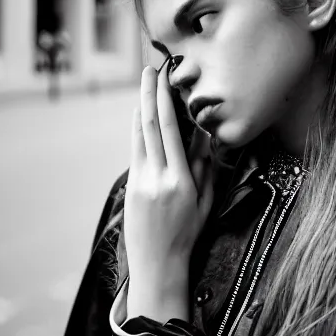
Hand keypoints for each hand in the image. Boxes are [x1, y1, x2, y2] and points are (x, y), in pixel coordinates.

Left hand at [124, 65, 214, 280]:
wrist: (157, 264)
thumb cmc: (187, 235)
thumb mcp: (204, 204)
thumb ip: (204, 169)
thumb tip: (203, 138)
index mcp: (179, 181)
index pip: (168, 131)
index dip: (164, 101)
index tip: (164, 79)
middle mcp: (156, 177)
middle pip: (148, 126)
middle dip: (147, 94)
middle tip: (149, 70)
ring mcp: (139, 181)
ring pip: (136, 136)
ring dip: (138, 108)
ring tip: (143, 86)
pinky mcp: (130, 186)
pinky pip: (133, 151)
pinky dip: (136, 130)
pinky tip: (138, 117)